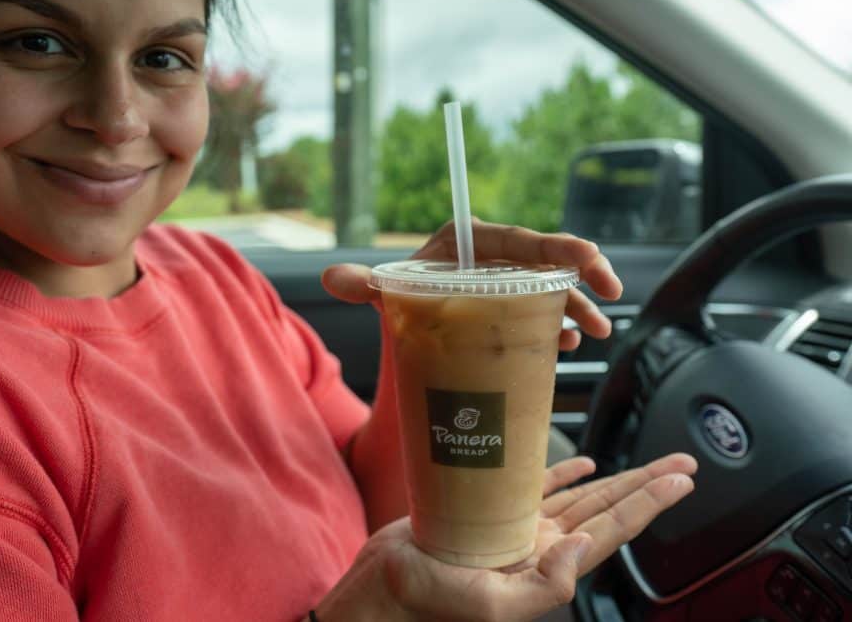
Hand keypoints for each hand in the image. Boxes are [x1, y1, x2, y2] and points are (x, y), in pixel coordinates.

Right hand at [313, 453, 695, 620]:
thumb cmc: (427, 599)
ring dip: (617, 479)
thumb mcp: (492, 604)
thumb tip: (584, 545)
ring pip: (580, 496)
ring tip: (650, 467)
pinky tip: (585, 464)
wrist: (384, 588)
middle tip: (684, 466)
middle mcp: (539, 545)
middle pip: (607, 509)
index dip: (649, 503)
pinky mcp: (488, 512)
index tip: (681, 481)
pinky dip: (565, 473)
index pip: (611, 529)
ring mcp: (517, 529)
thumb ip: (545, 585)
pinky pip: (536, 487)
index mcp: (545, 564)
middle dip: (647, 487)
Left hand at [322, 219, 622, 349]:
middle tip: (609, 295)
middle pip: (546, 261)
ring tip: (593, 333)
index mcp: (470, 241)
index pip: (518, 239)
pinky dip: (561, 326)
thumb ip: (365, 283)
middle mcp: (495, 258)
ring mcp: (509, 284)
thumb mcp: (389, 289)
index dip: (557, 246)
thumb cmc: (400, 293)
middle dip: (582, 275)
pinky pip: (547, 312)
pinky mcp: (515, 309)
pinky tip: (567, 345)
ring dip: (578, 307)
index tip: (588, 257)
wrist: (406, 317)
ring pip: (554, 288)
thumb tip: (332, 279)